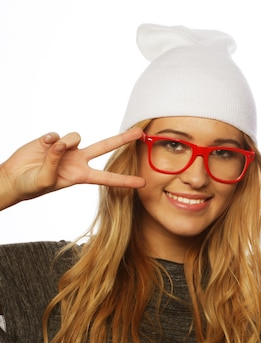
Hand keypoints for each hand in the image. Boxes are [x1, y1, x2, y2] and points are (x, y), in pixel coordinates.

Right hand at [0, 128, 144, 208]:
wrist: (12, 178)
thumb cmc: (30, 186)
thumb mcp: (45, 181)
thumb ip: (55, 163)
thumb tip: (61, 144)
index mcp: (81, 176)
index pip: (107, 178)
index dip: (124, 180)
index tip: (142, 183)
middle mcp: (78, 160)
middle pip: (105, 147)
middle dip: (123, 139)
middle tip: (140, 132)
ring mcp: (66, 149)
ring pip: (75, 136)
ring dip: (64, 143)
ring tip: (51, 152)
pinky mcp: (53, 140)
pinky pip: (56, 135)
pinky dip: (48, 141)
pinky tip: (42, 146)